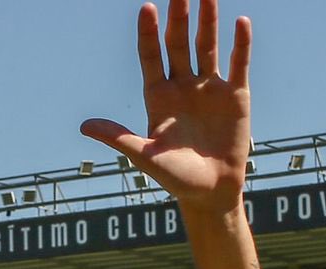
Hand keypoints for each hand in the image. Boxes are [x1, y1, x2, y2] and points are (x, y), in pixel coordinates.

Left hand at [80, 1, 252, 216]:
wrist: (211, 192)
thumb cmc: (175, 178)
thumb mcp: (145, 157)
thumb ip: (119, 138)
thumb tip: (84, 126)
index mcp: (159, 97)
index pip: (151, 57)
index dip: (148, 33)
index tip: (146, 7)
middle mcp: (183, 86)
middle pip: (178, 44)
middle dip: (178, 17)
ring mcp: (210, 88)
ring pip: (207, 46)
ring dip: (208, 21)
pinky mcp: (236, 96)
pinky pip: (238, 64)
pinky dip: (240, 44)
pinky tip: (240, 21)